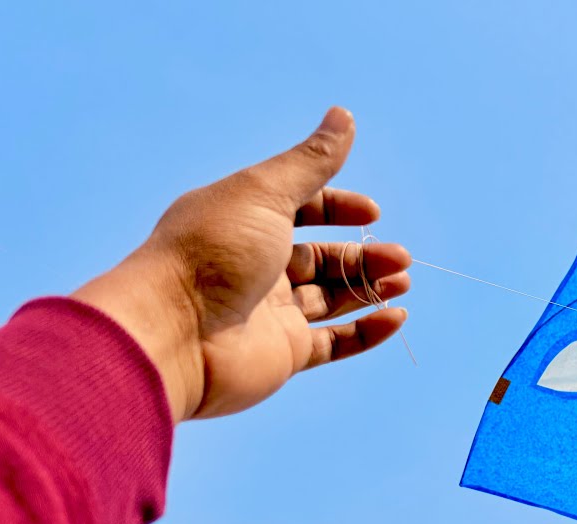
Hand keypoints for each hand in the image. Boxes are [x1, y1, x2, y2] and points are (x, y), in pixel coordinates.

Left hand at [71, 107, 410, 421]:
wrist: (173, 333)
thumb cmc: (212, 251)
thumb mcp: (265, 193)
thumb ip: (311, 161)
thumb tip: (344, 115)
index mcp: (243, 221)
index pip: (301, 208)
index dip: (339, 206)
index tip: (371, 211)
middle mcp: (255, 265)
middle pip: (321, 257)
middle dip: (363, 254)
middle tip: (400, 258)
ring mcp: (269, 312)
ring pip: (330, 298)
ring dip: (369, 287)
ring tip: (403, 280)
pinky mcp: (281, 354)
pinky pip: (332, 343)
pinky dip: (366, 331)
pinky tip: (396, 317)